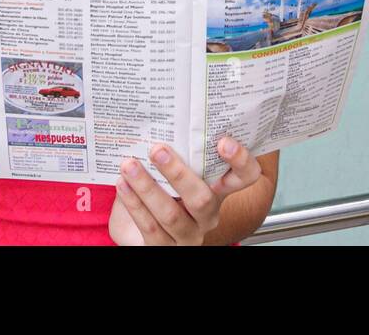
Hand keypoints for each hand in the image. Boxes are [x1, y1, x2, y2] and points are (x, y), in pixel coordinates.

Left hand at [109, 136, 261, 245]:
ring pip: (172, 215)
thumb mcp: (173, 173)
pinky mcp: (164, 248)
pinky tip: (123, 186)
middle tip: (157, 149)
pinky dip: (134, 204)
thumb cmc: (161, 192)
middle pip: (203, 199)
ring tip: (129, 165)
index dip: (241, 161)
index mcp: (218, 191)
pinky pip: (150, 227)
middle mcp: (208, 215)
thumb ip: (174, 152)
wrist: (141, 230)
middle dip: (178, 173)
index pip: (245, 177)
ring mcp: (189, 235)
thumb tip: (155, 120)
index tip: (223, 141)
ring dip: (147, 187)